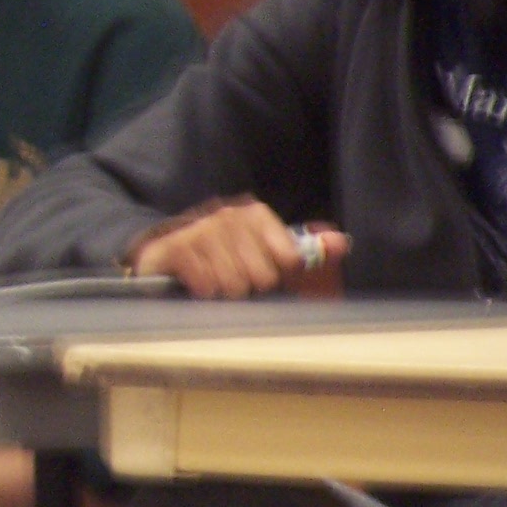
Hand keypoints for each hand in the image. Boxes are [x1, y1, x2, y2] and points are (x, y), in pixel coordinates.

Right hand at [128, 198, 348, 299]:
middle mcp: (228, 215)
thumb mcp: (269, 252)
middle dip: (250, 286)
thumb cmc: (224, 258)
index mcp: (254, 214)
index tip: (267, 272)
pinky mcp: (176, 247)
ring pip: (233, 284)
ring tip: (215, 282)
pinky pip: (205, 285)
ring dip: (224, 292)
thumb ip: (308, 250)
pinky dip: (203, 292)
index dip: (279, 273)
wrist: (165, 258)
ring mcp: (200, 229)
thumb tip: (341, 243)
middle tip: (236, 279)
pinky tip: (197, 284)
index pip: (289, 258)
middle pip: (262, 276)